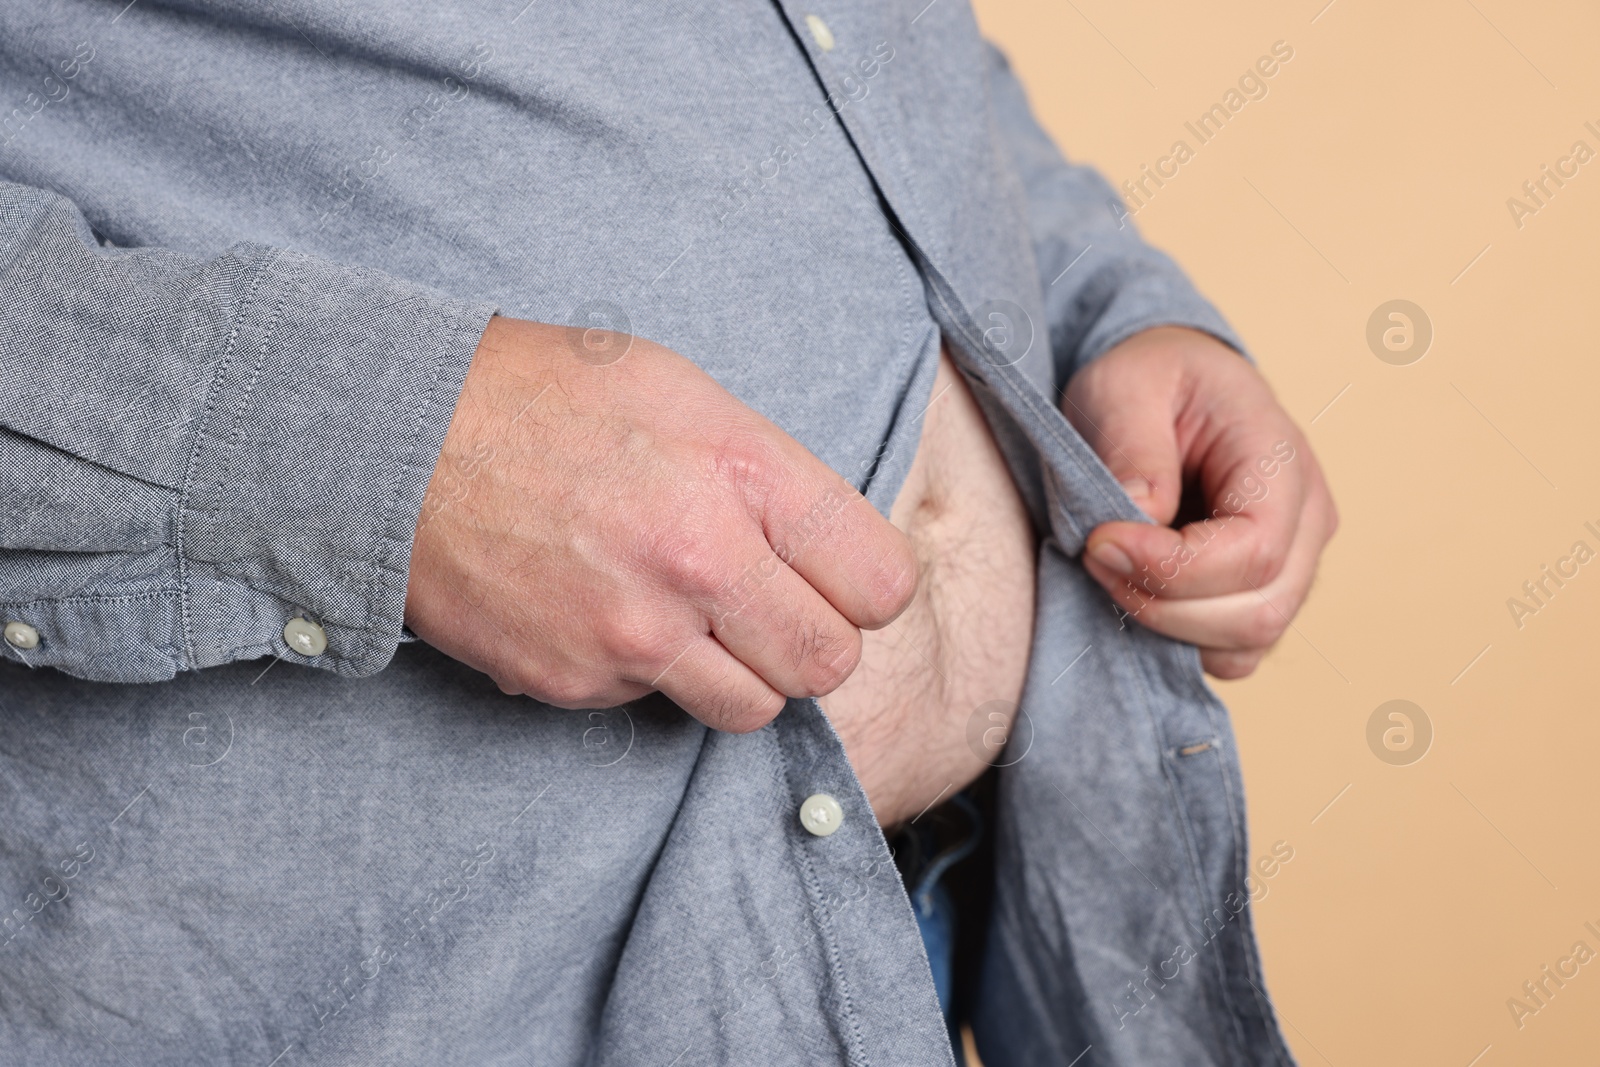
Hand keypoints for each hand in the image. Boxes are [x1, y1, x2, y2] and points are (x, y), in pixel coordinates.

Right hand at [404, 316, 917, 730]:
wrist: (395, 441)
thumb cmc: (543, 397)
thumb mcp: (681, 391)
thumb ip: (768, 474)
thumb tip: (825, 547)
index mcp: (742, 473)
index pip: (881, 584)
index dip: (866, 588)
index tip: (838, 579)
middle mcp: (700, 561)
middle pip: (831, 663)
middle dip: (815, 642)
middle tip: (772, 608)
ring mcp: (636, 632)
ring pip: (756, 707)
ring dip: (741, 673)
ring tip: (694, 617)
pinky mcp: (577, 681)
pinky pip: (656, 705)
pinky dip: (649, 673)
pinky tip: (606, 611)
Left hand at [1061, 327, 1337, 677]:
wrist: (1167, 386)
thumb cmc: (1152, 378)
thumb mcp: (1125, 384)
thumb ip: (1132, 445)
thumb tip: (1140, 516)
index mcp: (1281, 459)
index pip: (1253, 552)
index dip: (1171, 569)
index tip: (1099, 542)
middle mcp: (1306, 520)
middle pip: (1256, 612)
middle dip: (1161, 604)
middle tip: (1093, 556)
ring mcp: (1293, 563)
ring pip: (1246, 643)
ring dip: (1166, 628)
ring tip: (1110, 570)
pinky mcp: (1260, 594)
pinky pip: (1231, 651)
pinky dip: (1178, 641)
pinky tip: (1135, 591)